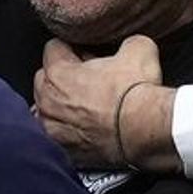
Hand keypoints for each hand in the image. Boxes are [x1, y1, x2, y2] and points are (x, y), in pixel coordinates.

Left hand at [34, 35, 177, 171]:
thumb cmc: (137, 93)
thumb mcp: (138, 49)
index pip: (53, 48)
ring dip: (62, 104)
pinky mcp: (66, 151)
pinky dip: (68, 131)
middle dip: (63, 76)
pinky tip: (87, 127)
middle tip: (88, 77)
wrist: (146, 132)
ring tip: (87, 104)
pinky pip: (58, 136)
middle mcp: (48, 101)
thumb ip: (125, 42)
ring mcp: (54, 129)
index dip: (73, 47)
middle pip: (45, 79)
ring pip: (48, 109)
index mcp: (57, 73)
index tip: (86, 52)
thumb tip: (129, 46)